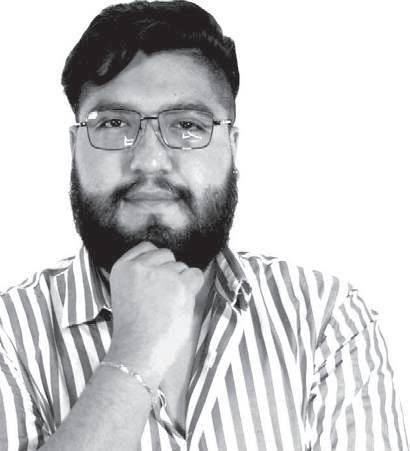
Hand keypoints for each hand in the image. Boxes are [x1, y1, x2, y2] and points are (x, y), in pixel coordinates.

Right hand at [106, 242, 203, 384]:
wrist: (137, 352)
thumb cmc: (133, 330)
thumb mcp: (125, 292)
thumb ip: (140, 275)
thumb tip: (166, 265)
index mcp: (122, 267)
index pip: (147, 247)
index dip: (157, 263)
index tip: (155, 280)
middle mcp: (140, 266)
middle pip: (167, 255)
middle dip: (169, 272)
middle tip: (161, 298)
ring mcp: (161, 273)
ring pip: (182, 267)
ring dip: (181, 283)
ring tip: (168, 306)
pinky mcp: (180, 284)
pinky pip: (196, 275)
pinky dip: (193, 288)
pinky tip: (181, 304)